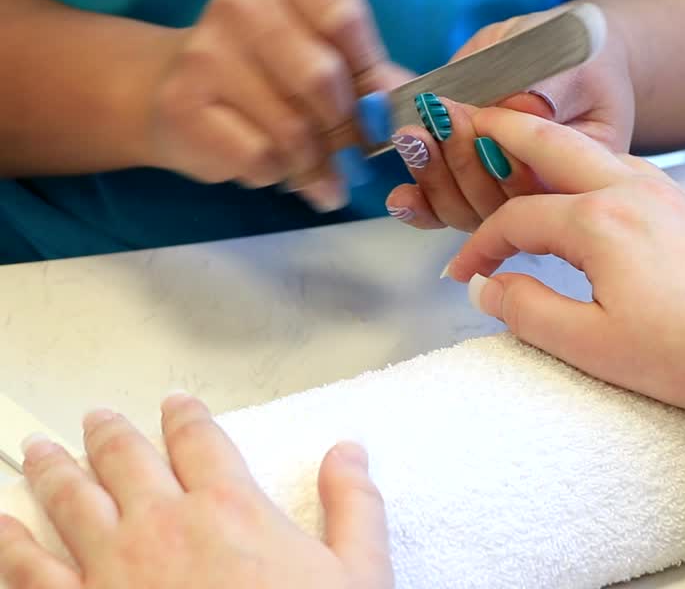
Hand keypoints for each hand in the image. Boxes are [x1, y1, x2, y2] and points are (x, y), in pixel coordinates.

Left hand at [0, 395, 390, 588]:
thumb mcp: (358, 572)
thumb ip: (354, 505)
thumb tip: (348, 453)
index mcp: (232, 509)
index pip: (200, 440)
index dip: (185, 415)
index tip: (175, 403)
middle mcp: (165, 525)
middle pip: (126, 459)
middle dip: (110, 433)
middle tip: (98, 417)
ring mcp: (112, 569)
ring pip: (71, 500)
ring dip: (55, 469)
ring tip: (42, 450)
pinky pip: (30, 571)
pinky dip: (13, 543)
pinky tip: (6, 527)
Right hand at [136, 0, 410, 211]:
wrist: (182, 93)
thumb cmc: (273, 75)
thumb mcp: (328, 57)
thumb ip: (374, 75)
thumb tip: (412, 101)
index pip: (346, 19)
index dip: (370, 73)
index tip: (378, 107)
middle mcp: (240, 4)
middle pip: (322, 76)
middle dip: (348, 128)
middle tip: (356, 154)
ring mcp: (204, 52)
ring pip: (291, 127)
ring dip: (319, 164)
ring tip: (326, 178)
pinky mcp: (182, 103)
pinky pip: (258, 156)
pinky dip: (279, 174)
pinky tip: (277, 170)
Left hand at [383, 6, 634, 230]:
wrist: (565, 57)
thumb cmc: (576, 56)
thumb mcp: (571, 58)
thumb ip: (550, 82)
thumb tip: (527, 103)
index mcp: (587, 172)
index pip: (547, 184)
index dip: (508, 158)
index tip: (479, 116)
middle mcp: (549, 197)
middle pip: (503, 207)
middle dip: (465, 163)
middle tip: (441, 117)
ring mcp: (508, 198)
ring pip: (468, 212)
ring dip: (435, 177)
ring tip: (414, 137)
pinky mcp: (473, 189)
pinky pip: (445, 212)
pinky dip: (419, 206)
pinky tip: (400, 195)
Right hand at [441, 110, 684, 428]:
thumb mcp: (594, 346)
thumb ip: (529, 312)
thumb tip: (490, 288)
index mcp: (600, 222)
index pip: (517, 218)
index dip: (480, 245)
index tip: (463, 275)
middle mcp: (634, 191)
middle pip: (555, 145)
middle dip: (507, 131)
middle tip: (471, 121)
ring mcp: (674, 195)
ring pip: (600, 154)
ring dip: (557, 149)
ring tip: (530, 161)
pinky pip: (637, 172)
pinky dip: (600, 170)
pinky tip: (600, 197)